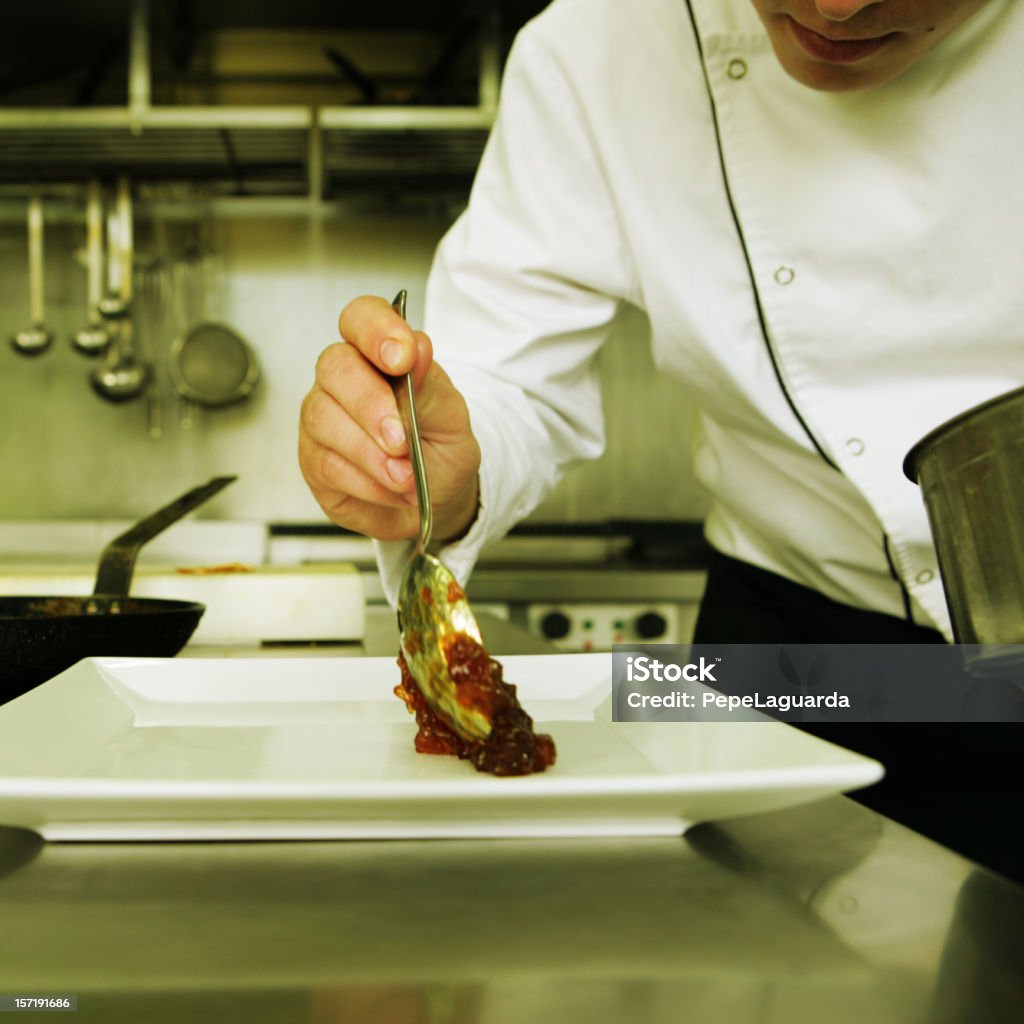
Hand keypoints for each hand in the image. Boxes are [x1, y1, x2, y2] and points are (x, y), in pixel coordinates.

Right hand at [299, 295, 480, 542]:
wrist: (439, 499)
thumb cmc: (442, 449)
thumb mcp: (452, 420)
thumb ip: (430, 388)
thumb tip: (417, 346)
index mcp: (378, 355)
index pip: (361, 318)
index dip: (376, 330)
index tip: (402, 358)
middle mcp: (343, 380)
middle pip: (335, 367)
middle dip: (370, 404)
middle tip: (402, 439)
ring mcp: (323, 419)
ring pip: (324, 419)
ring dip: (370, 453)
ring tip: (406, 476)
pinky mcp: (314, 461)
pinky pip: (327, 464)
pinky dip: (367, 482)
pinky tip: (392, 489)